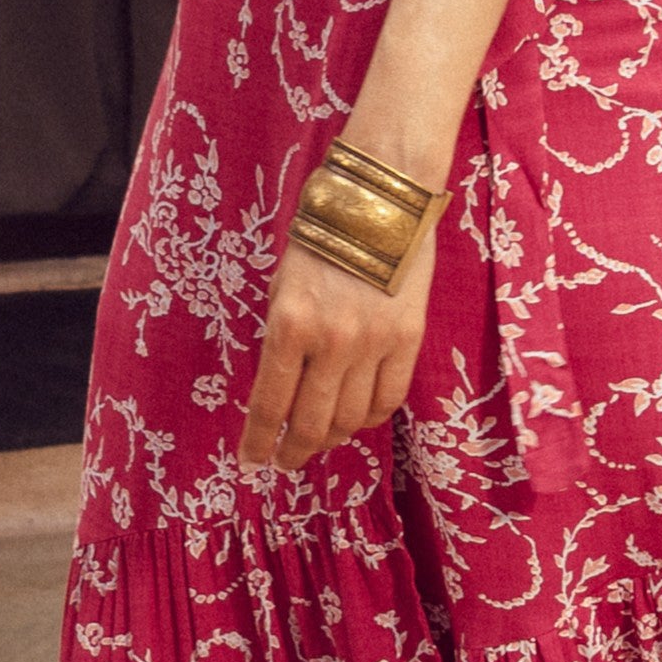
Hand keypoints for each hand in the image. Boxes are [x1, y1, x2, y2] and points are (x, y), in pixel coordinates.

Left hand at [239, 224, 435, 469]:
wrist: (382, 199)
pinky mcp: (408, 341)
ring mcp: (373, 344)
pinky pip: (387, 399)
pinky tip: (356, 419)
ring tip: (320, 441)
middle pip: (312, 423)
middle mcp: (331, 342)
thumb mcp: (283, 285)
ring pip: (350, 419)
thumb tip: (281, 388)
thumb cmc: (323, 234)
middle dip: (294, 450)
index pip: (270, 403)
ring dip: (331, 438)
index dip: (259, 440)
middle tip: (286, 461)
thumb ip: (282, 338)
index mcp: (289, 325)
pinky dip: (369, 418)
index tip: (252, 461)